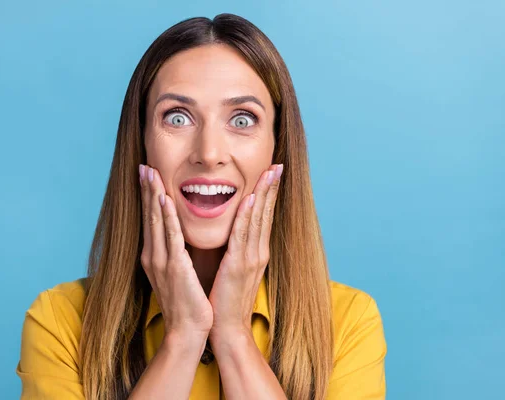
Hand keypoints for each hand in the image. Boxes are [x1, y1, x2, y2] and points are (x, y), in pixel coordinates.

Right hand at [139, 165, 213, 339]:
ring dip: (153, 195)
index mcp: (154, 257)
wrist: (187, 331)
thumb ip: (175, 255)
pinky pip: (170, 237)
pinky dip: (166, 217)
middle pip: (149, 216)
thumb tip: (178, 240)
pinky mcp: (174, 268)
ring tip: (150, 173)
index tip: (148, 176)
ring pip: (157, 221)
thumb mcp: (178, 274)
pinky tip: (164, 200)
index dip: (148, 197)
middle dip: (146, 190)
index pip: (151, 221)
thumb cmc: (187, 304)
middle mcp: (153, 256)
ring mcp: (161, 261)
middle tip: (144, 166)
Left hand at [208, 164, 282, 340]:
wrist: (227, 328)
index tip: (272, 173)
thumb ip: (237, 250)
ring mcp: (251, 258)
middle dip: (271, 188)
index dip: (268, 194)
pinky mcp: (238, 266)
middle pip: (266, 214)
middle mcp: (258, 252)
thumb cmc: (226, 300)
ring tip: (270, 173)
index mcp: (256, 252)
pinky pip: (242, 236)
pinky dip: (247, 216)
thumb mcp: (234, 270)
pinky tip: (250, 199)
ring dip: (264, 194)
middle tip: (277, 164)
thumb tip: (233, 233)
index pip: (263, 217)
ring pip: (258, 220)